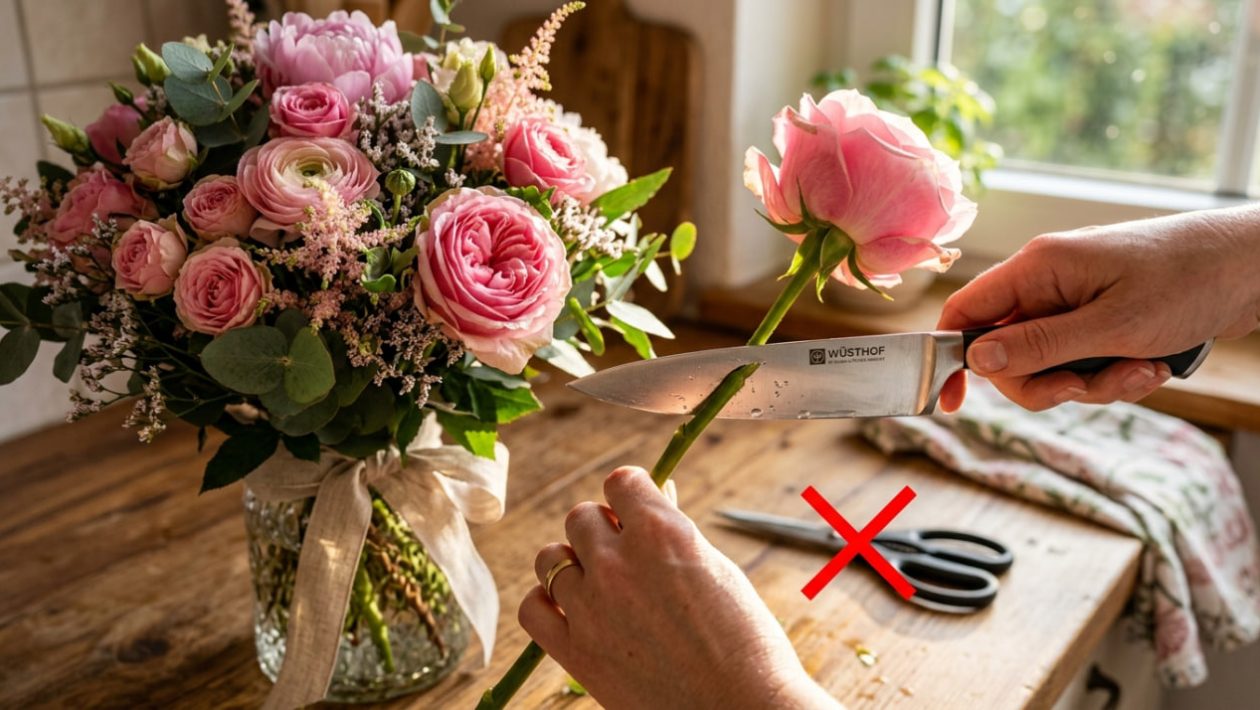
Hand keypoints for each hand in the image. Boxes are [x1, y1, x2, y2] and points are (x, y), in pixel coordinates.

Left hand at [518, 467, 840, 709]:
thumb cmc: (746, 642)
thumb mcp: (717, 569)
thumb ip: (675, 532)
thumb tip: (655, 496)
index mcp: (661, 532)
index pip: (619, 482)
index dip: (629, 494)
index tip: (636, 509)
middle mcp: (618, 561)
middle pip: (580, 517)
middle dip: (602, 530)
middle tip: (626, 556)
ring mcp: (591, 606)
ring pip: (550, 558)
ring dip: (572, 564)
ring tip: (599, 585)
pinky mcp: (574, 652)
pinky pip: (531, 608)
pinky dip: (546, 604)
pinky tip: (571, 611)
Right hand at [938, 205, 1259, 411]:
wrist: (1251, 267)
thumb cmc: (1187, 280)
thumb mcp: (1111, 326)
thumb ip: (1039, 346)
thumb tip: (977, 360)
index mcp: (1037, 268)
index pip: (964, 312)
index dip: (949, 356)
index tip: (949, 400)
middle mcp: (1047, 283)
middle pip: (1007, 352)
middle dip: (1046, 382)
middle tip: (1084, 387)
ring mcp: (1074, 302)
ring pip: (1049, 365)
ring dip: (1092, 383)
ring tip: (1139, 369)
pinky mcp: (1101, 318)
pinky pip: (1083, 363)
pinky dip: (1114, 375)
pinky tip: (1152, 365)